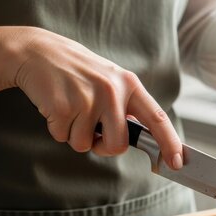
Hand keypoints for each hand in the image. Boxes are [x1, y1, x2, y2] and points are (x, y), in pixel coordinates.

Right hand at [11, 27, 182, 168]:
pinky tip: (56, 106)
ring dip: (75, 136)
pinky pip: (63, 137)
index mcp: (129, 84)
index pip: (157, 118)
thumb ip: (127, 107)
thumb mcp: (110, 81)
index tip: (177, 162)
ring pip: (86, 145)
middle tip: (91, 131)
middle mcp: (112, 90)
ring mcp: (88, 98)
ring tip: (71, 109)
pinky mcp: (64, 106)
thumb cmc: (77, 72)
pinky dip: (58, 129)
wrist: (37, 52)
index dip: (170, 143)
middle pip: (117, 145)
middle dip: (103, 147)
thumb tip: (146, 137)